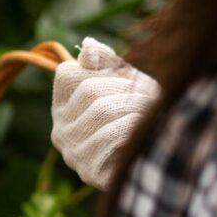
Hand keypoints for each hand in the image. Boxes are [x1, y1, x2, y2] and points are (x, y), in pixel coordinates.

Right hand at [51, 37, 160, 189]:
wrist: (157, 162)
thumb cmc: (140, 116)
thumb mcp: (123, 83)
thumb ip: (105, 64)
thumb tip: (88, 44)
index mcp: (62, 108)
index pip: (68, 74)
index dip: (102, 69)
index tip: (126, 76)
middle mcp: (60, 131)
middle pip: (89, 91)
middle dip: (125, 88)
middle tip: (149, 94)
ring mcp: (72, 153)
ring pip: (101, 111)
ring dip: (134, 107)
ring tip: (150, 111)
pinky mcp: (89, 171)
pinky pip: (110, 137)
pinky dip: (132, 129)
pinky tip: (143, 130)